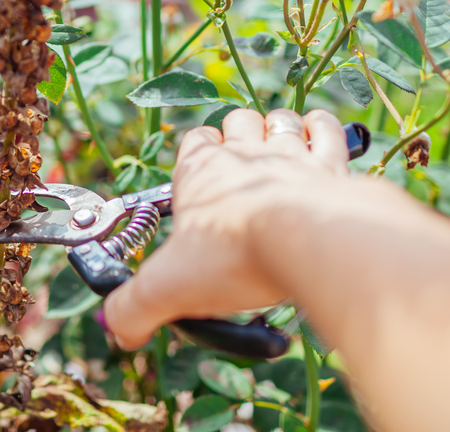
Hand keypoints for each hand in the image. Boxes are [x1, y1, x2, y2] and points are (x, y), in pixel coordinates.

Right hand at [102, 108, 351, 348]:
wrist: (309, 242)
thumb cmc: (235, 256)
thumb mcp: (169, 288)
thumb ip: (134, 307)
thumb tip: (117, 328)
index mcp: (201, 171)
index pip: (193, 141)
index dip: (196, 152)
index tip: (199, 175)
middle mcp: (246, 153)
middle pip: (238, 122)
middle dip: (239, 134)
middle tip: (244, 168)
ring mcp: (291, 154)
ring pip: (281, 120)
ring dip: (281, 128)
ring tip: (282, 151)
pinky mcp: (331, 166)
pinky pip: (328, 130)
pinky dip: (324, 128)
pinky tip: (322, 138)